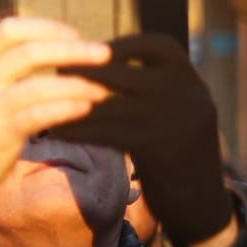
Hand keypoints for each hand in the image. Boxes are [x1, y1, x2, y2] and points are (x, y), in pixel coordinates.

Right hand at [0, 18, 111, 220]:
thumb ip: (9, 67)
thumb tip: (61, 47)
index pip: (11, 30)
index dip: (47, 28)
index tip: (76, 34)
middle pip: (29, 52)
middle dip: (73, 51)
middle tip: (105, 55)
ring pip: (38, 86)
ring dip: (77, 85)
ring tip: (102, 89)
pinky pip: (38, 115)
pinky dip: (66, 108)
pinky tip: (85, 108)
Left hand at [54, 33, 233, 246]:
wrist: (201, 201)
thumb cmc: (176, 148)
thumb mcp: (177, 107)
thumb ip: (152, 83)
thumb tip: (99, 58)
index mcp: (191, 79)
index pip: (157, 45)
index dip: (121, 44)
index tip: (90, 49)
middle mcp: (189, 93)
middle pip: (124, 72)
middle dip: (86, 72)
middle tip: (56, 73)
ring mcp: (175, 120)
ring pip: (110, 104)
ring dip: (73, 102)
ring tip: (45, 101)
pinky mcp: (158, 149)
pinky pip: (107, 133)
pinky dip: (79, 130)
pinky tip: (58, 130)